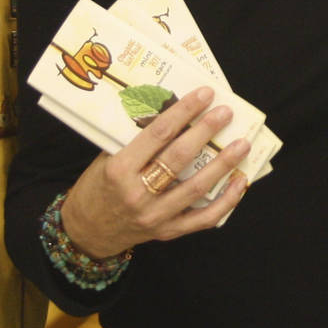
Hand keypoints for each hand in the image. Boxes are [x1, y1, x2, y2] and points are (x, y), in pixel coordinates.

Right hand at [56, 86, 251, 259]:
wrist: (86, 231)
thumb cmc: (97, 187)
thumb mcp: (107, 159)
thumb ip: (136, 141)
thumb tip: (172, 111)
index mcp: (119, 169)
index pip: (157, 134)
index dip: (184, 111)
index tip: (204, 94)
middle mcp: (137, 193)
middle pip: (179, 158)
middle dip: (206, 132)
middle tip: (225, 113)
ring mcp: (154, 216)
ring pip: (196, 188)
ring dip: (223, 164)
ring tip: (242, 144)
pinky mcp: (167, 232)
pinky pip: (203, 219)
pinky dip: (225, 201)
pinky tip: (240, 183)